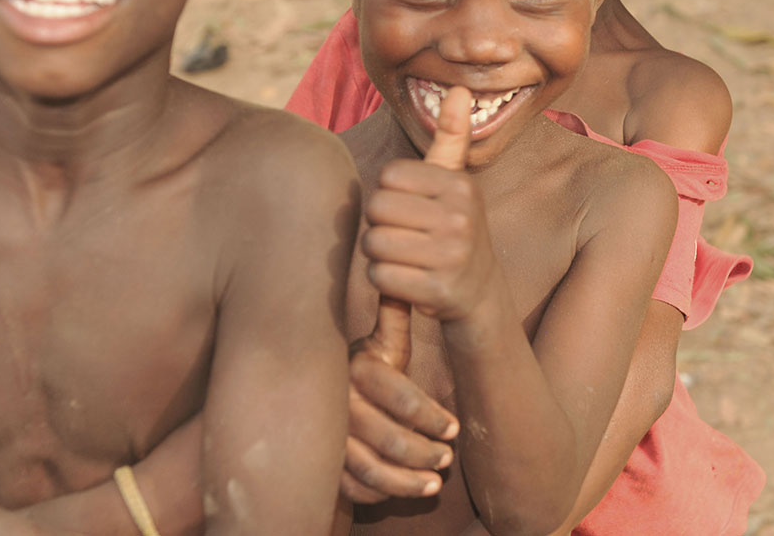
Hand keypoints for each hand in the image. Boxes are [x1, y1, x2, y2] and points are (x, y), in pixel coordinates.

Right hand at [342, 298, 459, 502]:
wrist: (318, 394)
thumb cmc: (369, 369)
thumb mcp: (384, 345)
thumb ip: (396, 316)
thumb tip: (406, 278)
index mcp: (357, 368)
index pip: (399, 395)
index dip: (431, 416)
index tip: (455, 428)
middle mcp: (340, 403)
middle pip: (389, 438)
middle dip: (426, 453)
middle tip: (448, 459)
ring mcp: (331, 436)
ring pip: (371, 469)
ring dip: (408, 482)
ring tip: (435, 484)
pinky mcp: (326, 464)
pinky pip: (353, 488)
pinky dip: (381, 495)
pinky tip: (404, 492)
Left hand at [362, 87, 498, 321]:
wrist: (480, 294)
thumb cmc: (454, 231)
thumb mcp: (457, 185)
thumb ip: (452, 138)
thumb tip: (457, 87)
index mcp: (459, 185)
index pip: (388, 176)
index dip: (389, 195)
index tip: (411, 210)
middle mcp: (460, 217)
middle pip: (377, 209)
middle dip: (380, 225)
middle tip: (403, 238)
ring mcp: (452, 255)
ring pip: (374, 243)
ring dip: (379, 255)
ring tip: (404, 258)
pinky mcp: (439, 291)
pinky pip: (380, 277)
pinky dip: (384, 281)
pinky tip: (405, 281)